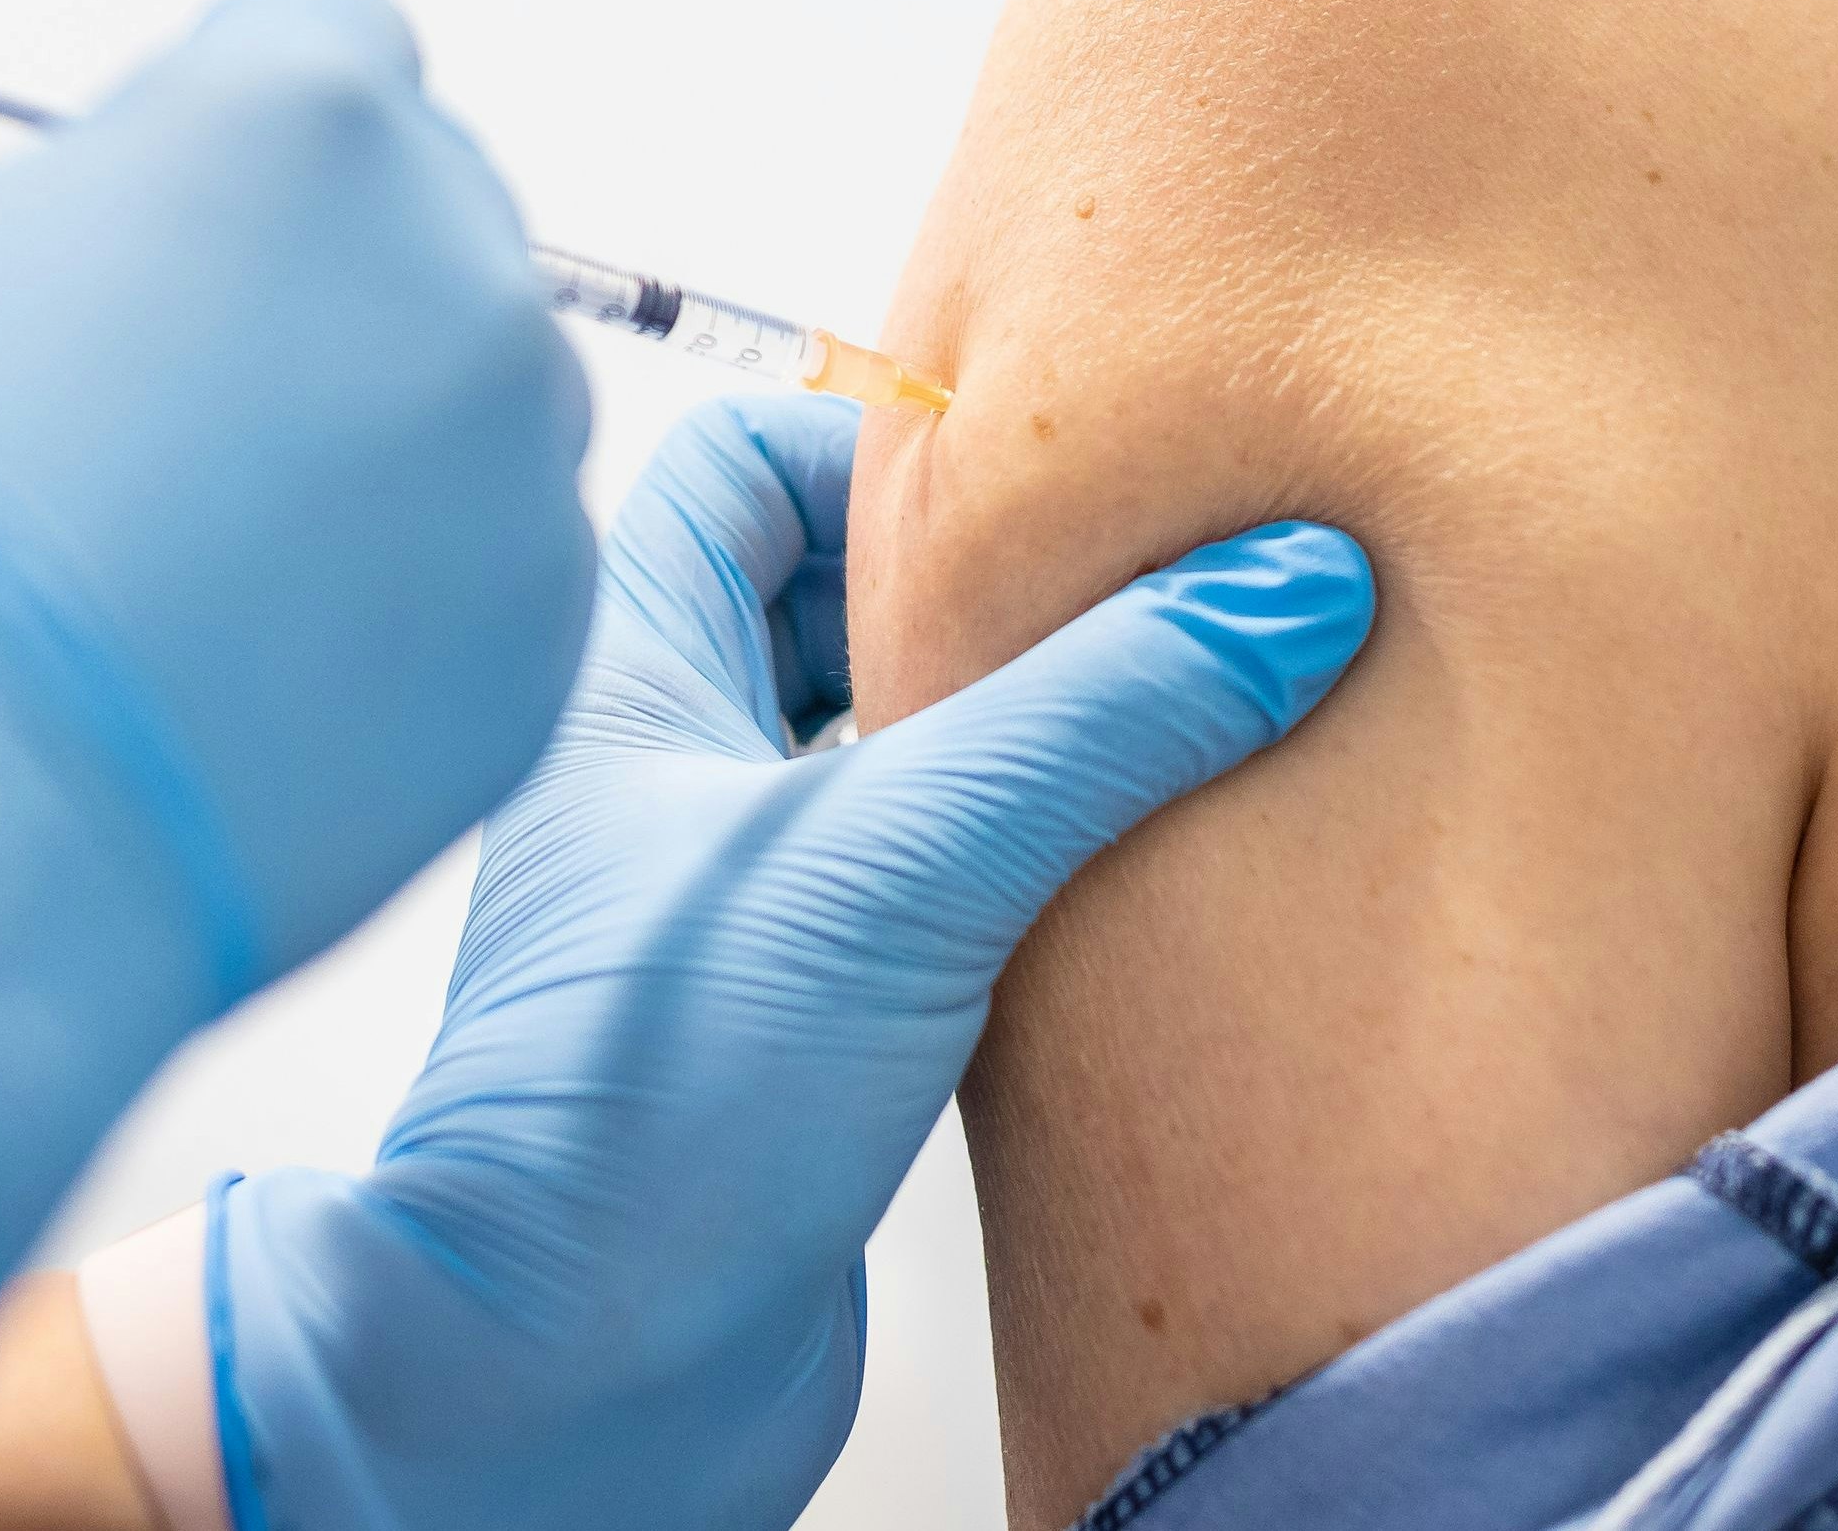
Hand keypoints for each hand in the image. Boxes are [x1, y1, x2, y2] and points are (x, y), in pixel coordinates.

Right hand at [0, 0, 593, 1343]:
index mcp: (303, 116)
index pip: (316, 33)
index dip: (198, 119)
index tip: (95, 238)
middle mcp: (463, 271)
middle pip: (420, 203)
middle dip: (299, 260)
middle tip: (118, 404)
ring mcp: (525, 472)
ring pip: (472, 393)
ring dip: (365, 425)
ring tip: (171, 545)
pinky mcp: (544, 650)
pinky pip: (493, 573)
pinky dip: (399, 596)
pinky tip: (237, 663)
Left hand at [205, 394, 1373, 1529]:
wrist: (559, 1390)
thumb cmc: (633, 1124)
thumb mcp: (897, 862)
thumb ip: (1096, 717)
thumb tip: (1278, 588)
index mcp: (634, 687)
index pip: (742, 469)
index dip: (881, 446)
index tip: (1037, 469)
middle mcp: (670, 785)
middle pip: (830, 608)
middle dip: (978, 594)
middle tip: (1126, 593)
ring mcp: (729, 914)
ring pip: (889, 760)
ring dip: (1012, 739)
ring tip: (1150, 727)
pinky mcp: (799, 1040)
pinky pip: (925, 901)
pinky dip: (1019, 878)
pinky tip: (1113, 897)